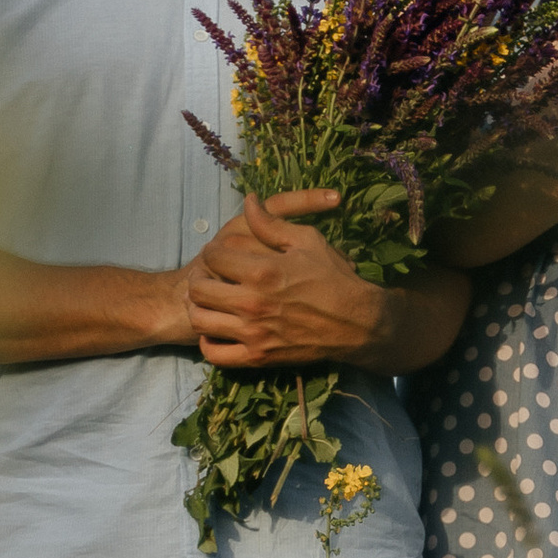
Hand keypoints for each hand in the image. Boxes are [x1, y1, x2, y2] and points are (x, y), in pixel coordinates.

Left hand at [187, 191, 386, 370]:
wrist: (357, 323)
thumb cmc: (334, 278)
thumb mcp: (307, 241)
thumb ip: (272, 222)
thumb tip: (249, 201)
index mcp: (263, 271)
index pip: (213, 256)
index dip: (212, 251)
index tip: (220, 254)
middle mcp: (253, 303)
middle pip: (199, 289)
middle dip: (200, 277)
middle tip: (209, 276)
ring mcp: (253, 333)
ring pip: (201, 320)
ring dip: (199, 308)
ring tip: (209, 301)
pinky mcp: (258, 357)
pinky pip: (215, 354)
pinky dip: (209, 342)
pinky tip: (217, 329)